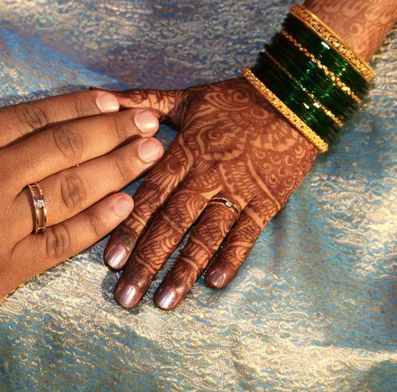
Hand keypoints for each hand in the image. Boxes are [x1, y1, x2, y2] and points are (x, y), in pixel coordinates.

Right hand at [0, 90, 163, 339]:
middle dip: (115, 131)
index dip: (83, 107)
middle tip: (150, 122)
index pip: (41, 116)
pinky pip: (62, 241)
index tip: (114, 101)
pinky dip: (97, 223)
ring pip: (74, 189)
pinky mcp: (9, 266)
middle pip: (68, 147)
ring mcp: (5, 223)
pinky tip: (125, 205)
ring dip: (119, 168)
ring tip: (152, 154)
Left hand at [103, 78, 317, 309]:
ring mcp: (238, 191)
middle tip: (126, 296)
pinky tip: (215, 283)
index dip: (129, 227)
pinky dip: (233, 258)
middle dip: (148, 261)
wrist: (294, 99)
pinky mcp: (266, 201)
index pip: (151, 196)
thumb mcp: (187, 97)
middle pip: (173, 223)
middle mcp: (207, 176)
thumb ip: (144, 102)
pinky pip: (248, 233)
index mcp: (184, 152)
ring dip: (185, 270)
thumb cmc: (234, 101)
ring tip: (165, 301)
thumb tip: (103, 100)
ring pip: (207, 235)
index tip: (111, 260)